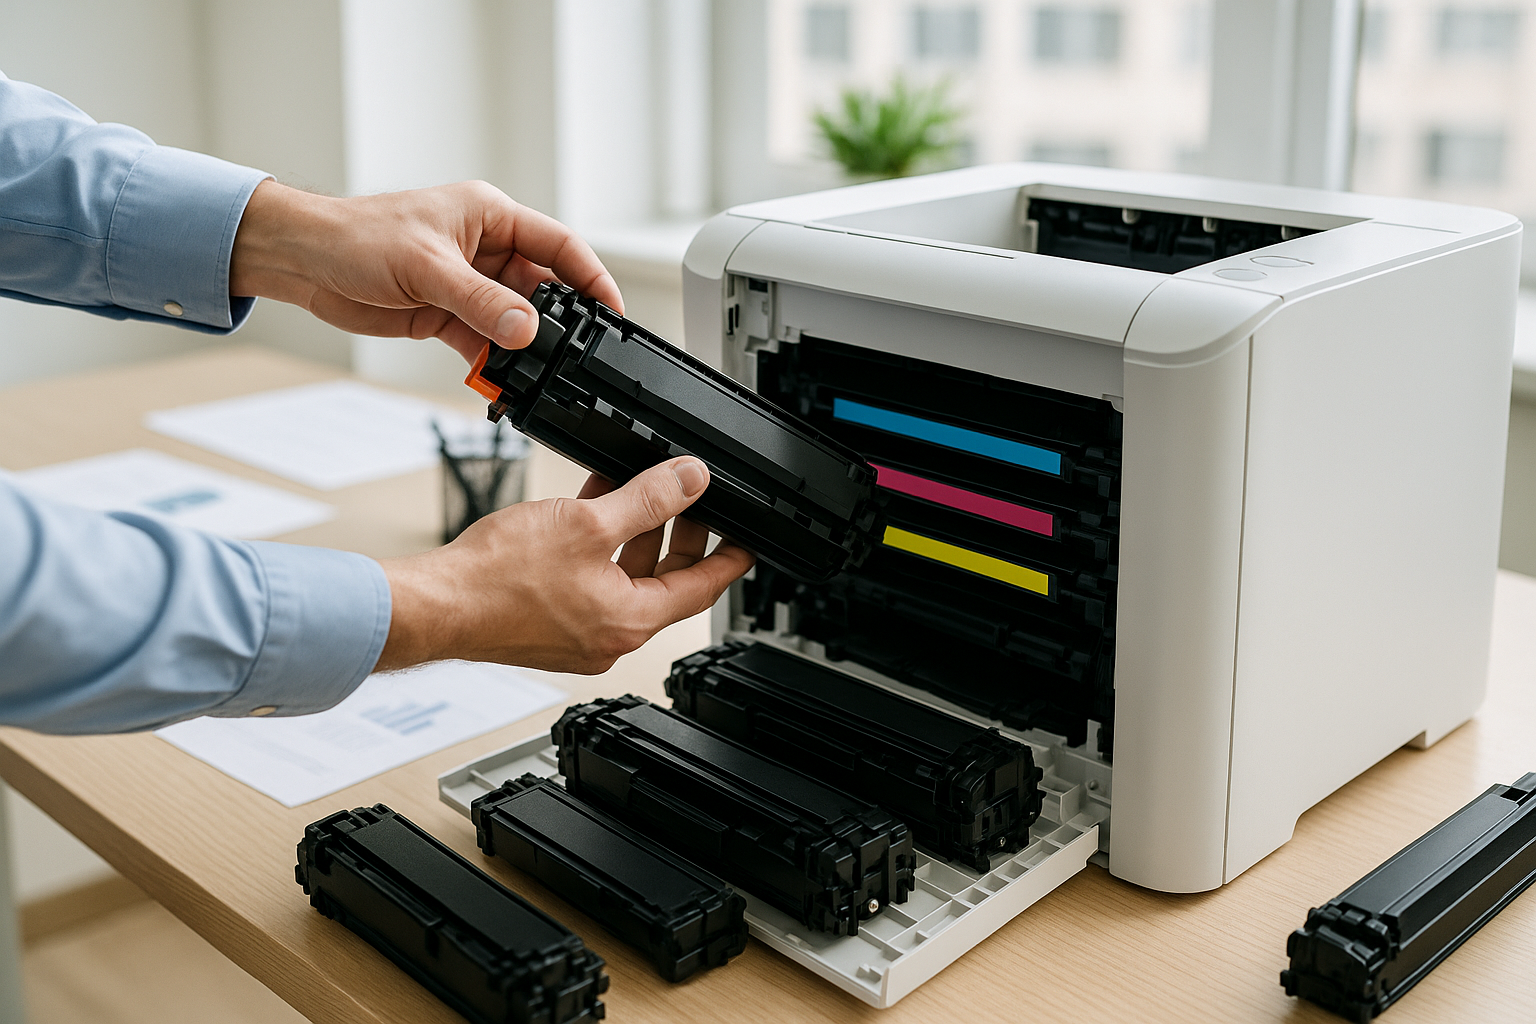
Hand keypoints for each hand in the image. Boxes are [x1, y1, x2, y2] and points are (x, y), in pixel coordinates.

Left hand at [228, 179, 621, 362]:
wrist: (304, 262)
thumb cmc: (356, 237)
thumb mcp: (427, 268)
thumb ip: (480, 301)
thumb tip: (527, 329)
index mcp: (491, 217)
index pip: (560, 246)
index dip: (592, 278)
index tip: (613, 313)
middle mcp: (486, 249)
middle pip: (543, 289)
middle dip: (559, 324)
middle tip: (575, 355)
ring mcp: (468, 285)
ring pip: (515, 321)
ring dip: (523, 349)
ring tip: (536, 374)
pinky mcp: (448, 315)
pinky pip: (485, 343)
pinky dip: (494, 365)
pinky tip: (500, 383)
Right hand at [373, 457, 753, 673]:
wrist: (434, 605)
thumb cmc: (497, 580)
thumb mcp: (588, 523)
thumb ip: (647, 499)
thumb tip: (689, 481)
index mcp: (630, 620)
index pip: (702, 588)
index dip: (730, 559)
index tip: (748, 544)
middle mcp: (609, 635)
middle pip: (664, 581)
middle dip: (679, 536)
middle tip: (691, 501)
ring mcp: (577, 632)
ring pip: (624, 577)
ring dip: (634, 534)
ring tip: (637, 490)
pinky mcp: (548, 624)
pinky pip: (591, 581)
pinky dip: (599, 547)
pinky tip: (590, 509)